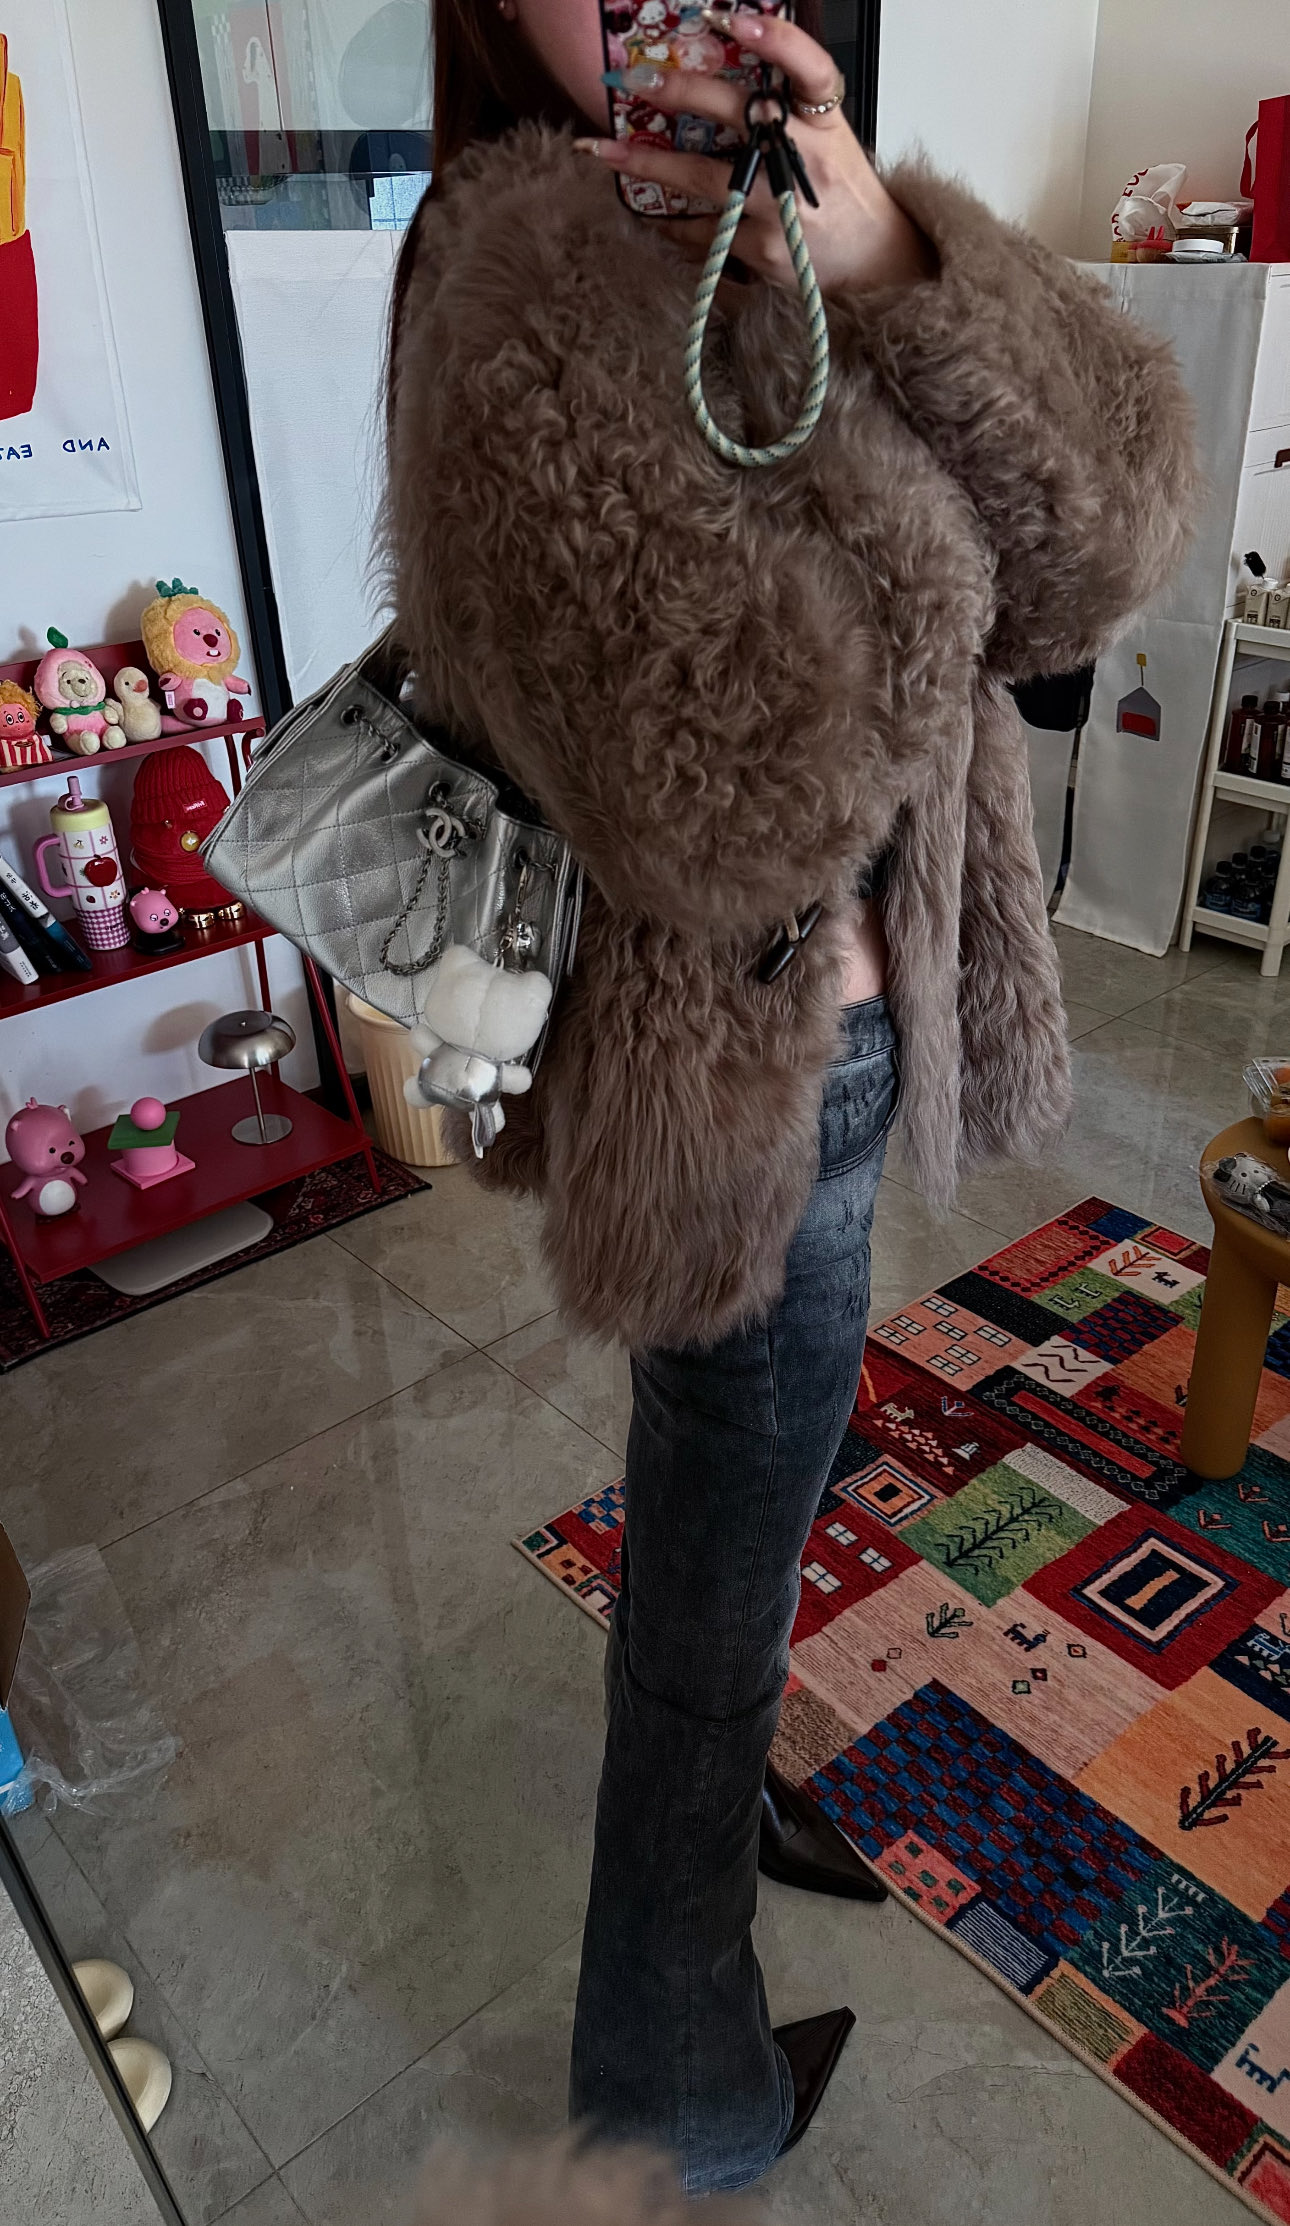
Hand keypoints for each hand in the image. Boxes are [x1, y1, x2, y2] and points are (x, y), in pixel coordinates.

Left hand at [576, 9, 932, 295]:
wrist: (874, 262)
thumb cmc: (843, 193)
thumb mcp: (830, 137)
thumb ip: (789, 106)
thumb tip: (730, 62)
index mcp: (826, 121)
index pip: (809, 67)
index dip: (776, 40)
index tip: (733, 16)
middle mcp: (805, 159)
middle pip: (739, 115)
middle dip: (684, 93)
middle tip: (637, 79)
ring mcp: (782, 207)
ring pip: (705, 179)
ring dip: (650, 163)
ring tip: (603, 152)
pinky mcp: (766, 249)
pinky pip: (707, 231)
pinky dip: (677, 225)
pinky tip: (653, 216)